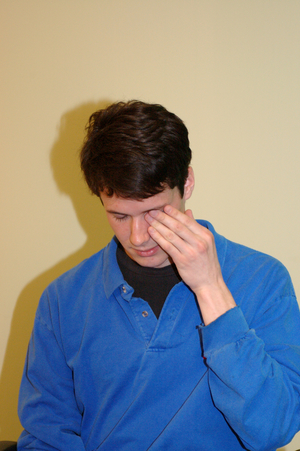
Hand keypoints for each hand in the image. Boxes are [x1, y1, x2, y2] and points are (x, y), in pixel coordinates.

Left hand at [145, 206, 235, 323]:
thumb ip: (196, 227)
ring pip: (171, 235)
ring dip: (158, 226)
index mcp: (206, 235)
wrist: (210, 283)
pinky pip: (168, 246)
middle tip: (152, 211)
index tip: (164, 207)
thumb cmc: (207, 263)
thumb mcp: (206, 242)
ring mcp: (191, 252)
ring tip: (149, 220)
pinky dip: (158, 237)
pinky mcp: (182, 261)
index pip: (187, 220)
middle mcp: (199, 242)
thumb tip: (188, 211)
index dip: (174, 213)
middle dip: (163, 217)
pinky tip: (152, 232)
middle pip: (178, 226)